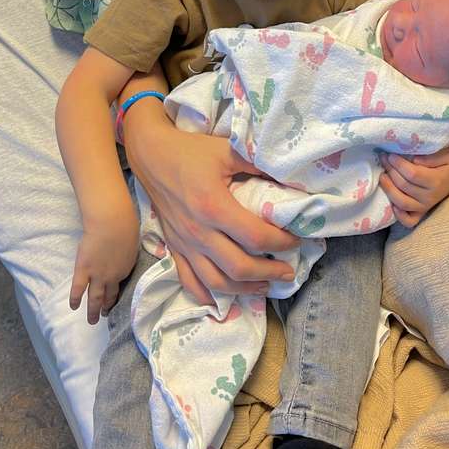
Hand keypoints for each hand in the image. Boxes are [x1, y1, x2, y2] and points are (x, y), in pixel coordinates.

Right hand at [69, 212, 139, 324]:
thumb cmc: (125, 228)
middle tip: (104, 317)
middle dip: (106, 308)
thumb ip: (126, 256)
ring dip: (93, 310)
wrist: (112, 224)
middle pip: (109, 297)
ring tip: (92, 320)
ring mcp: (97, 275)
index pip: (120, 287)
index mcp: (125, 270)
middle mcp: (112, 278)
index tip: (113, 301)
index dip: (116, 295)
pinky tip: (74, 307)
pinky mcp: (83, 270)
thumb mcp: (131, 246)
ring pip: (95, 298)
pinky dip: (75, 299)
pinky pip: (78, 289)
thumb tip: (123, 256)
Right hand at [123, 112, 300, 304]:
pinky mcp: (174, 248)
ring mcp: (184, 244)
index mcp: (214, 206)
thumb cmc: (191, 151)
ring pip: (216, 282)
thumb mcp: (227, 150)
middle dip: (269, 273)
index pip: (255, 236)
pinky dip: (207, 296)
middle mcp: (199, 232)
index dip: (281, 242)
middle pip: (239, 267)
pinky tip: (223, 298)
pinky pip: (189, 281)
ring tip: (264, 285)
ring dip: (244, 289)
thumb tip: (289, 178)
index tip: (297, 240)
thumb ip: (258, 164)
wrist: (151, 155)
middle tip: (288, 272)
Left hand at [380, 144, 448, 227]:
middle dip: (390, 170)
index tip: (391, 155)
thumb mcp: (446, 153)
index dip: (398, 164)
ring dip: (388, 189)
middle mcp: (431, 197)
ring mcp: (425, 207)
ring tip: (383, 175)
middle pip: (404, 186)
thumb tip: (414, 160)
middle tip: (384, 158)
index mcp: (437, 181)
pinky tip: (392, 202)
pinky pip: (408, 221)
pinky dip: (398, 215)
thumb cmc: (447, 160)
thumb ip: (432, 156)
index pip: (412, 174)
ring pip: (402, 203)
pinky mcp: (421, 213)